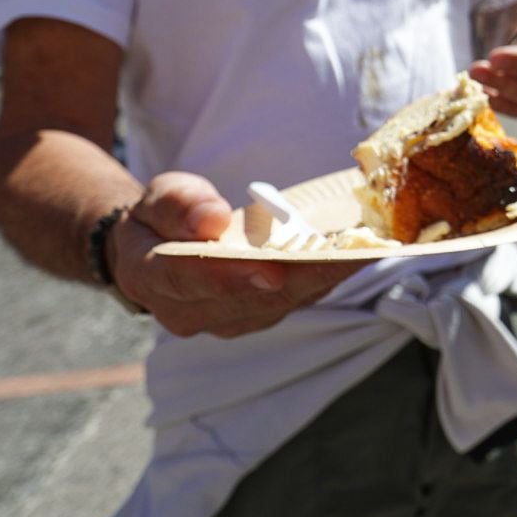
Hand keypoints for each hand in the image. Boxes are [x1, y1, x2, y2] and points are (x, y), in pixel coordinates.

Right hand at [108, 171, 364, 337]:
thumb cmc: (160, 219)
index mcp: (150, 277)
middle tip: (349, 254)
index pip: (187, 278)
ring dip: (323, 278)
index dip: (230, 275)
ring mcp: (225, 320)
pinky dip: (327, 278)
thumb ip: (178, 205)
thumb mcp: (157, 196)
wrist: (157, 252)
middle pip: (249, 296)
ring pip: (279, 303)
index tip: (270, 270)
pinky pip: (295, 300)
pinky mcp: (256, 317)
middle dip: (302, 275)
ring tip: (366, 251)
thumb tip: (211, 220)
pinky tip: (359, 256)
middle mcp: (188, 312)